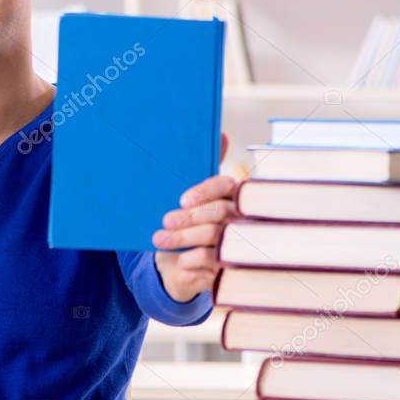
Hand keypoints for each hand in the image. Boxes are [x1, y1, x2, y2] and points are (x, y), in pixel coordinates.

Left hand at [152, 133, 237, 302]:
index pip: (224, 185)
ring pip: (213, 235)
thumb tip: (221, 132)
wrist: (180, 266)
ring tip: (158, 239)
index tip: (182, 199)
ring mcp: (240, 242)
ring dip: (182, 237)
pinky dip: (193, 259)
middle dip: (188, 216)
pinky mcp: (233, 266)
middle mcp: (241, 216)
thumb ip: (199, 170)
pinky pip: (213, 259)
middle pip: (217, 211)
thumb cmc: (186, 224)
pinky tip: (180, 260)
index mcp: (232, 194)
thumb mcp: (189, 199)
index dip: (204, 190)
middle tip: (165, 220)